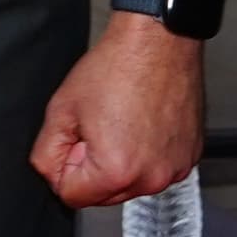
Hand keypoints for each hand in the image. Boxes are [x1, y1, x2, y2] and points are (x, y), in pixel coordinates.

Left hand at [31, 13, 203, 206]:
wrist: (159, 41)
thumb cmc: (118, 66)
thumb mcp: (62, 108)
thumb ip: (46, 153)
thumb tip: (52, 176)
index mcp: (116, 170)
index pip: (72, 195)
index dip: (66, 165)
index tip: (78, 138)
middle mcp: (151, 177)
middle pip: (104, 195)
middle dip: (94, 168)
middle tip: (100, 126)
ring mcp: (175, 168)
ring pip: (131, 184)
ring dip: (122, 163)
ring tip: (125, 121)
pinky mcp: (190, 156)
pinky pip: (156, 169)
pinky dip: (147, 154)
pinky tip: (145, 122)